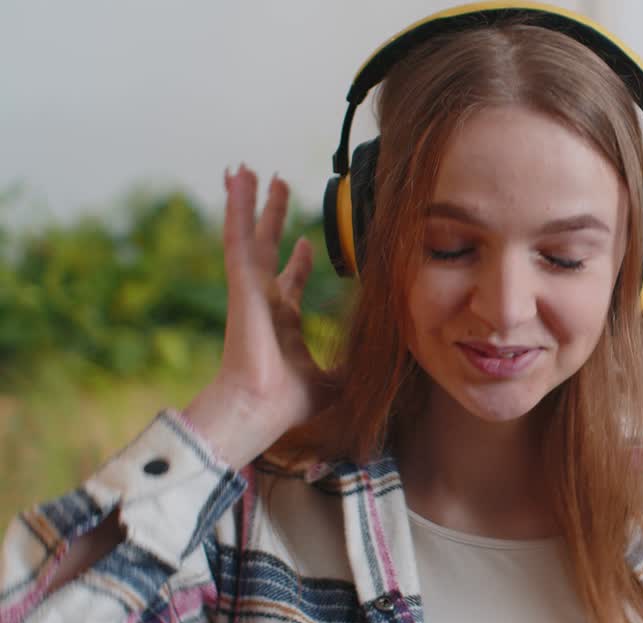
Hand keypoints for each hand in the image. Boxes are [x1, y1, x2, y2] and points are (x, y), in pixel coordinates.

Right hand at [183, 165, 328, 466]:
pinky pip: (238, 235)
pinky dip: (236, 205)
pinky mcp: (242, 283)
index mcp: (284, 322)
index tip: (306, 241)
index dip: (298, 261)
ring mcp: (251, 289)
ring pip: (249, 234)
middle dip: (273, 217)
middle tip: (279, 186)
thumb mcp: (336, 381)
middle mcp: (265, 300)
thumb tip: (383, 370)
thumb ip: (354, 369)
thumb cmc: (290, 403)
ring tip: (247, 170)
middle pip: (268, 248)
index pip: (290, 281)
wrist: (261, 408)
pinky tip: (237, 177)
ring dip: (249, 201)